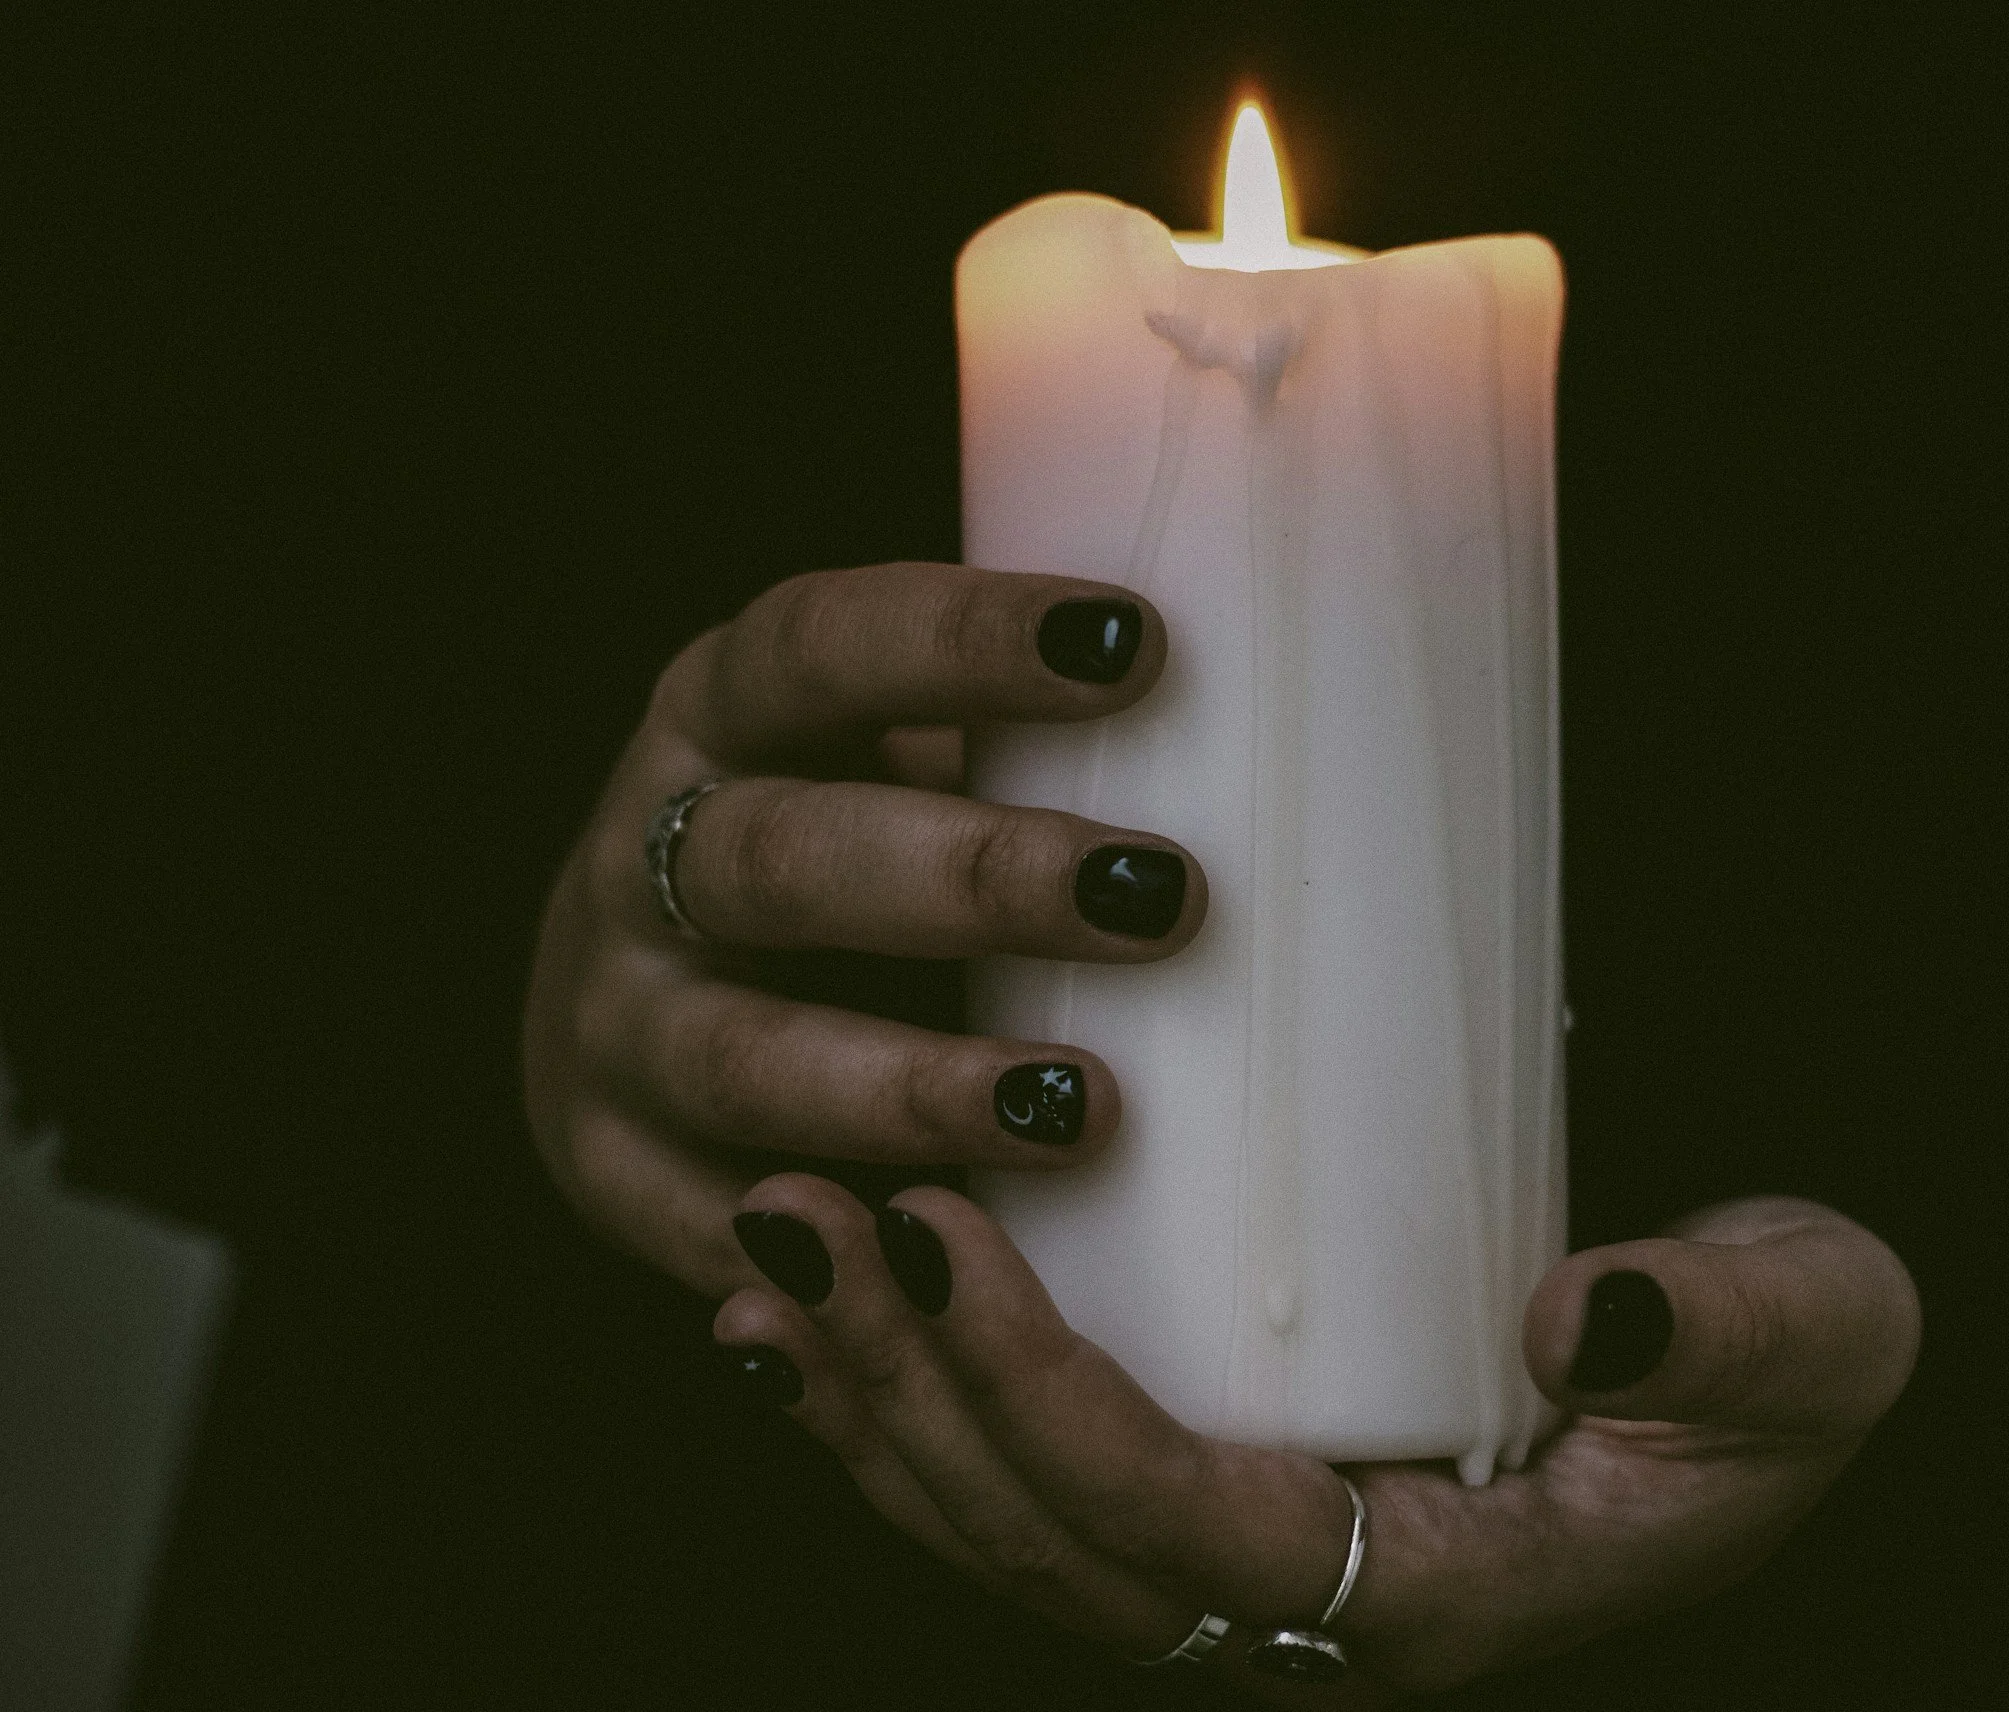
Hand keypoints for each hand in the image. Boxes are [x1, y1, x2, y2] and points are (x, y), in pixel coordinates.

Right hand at [522, 562, 1203, 1294]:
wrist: (619, 998)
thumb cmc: (841, 857)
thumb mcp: (885, 763)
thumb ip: (1021, 755)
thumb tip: (1292, 756)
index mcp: (721, 713)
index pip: (820, 646)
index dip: (964, 643)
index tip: (1137, 644)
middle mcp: (641, 860)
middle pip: (788, 858)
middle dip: (978, 879)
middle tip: (1164, 896)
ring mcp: (613, 1029)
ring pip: (747, 1061)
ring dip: (918, 1086)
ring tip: (1086, 1107)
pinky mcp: (617, 1180)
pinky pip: (721, 1233)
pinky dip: (837, 1252)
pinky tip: (954, 1263)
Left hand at [713, 1177, 1919, 1698]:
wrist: (1764, 1369)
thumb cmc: (1784, 1360)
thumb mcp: (1817, 1328)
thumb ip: (1728, 1329)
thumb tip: (1576, 1326)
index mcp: (1439, 1597)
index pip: (1196, 1537)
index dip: (1049, 1408)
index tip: (948, 1236)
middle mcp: (1319, 1610)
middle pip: (1054, 1543)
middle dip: (909, 1386)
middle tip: (810, 1207)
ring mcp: (1256, 1564)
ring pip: (1011, 1527)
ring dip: (874, 1390)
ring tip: (777, 1238)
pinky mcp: (1220, 1491)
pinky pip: (1025, 1487)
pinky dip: (904, 1402)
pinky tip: (813, 1311)